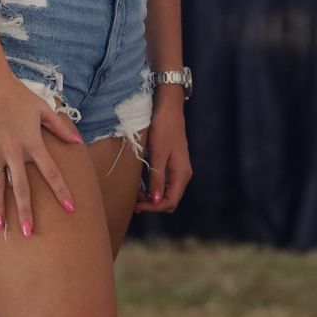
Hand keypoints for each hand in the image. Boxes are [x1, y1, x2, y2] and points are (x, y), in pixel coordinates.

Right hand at [0, 72, 83, 236]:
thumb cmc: (18, 94)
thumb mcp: (43, 109)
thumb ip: (59, 127)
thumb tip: (77, 141)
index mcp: (33, 143)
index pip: (52, 172)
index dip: (61, 190)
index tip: (71, 208)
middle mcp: (14, 151)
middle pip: (22, 187)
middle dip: (25, 211)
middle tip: (27, 232)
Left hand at [136, 89, 191, 212]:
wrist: (168, 108)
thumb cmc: (163, 128)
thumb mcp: (158, 154)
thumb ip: (157, 178)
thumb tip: (155, 201)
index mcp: (181, 174)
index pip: (170, 202)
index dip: (153, 208)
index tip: (136, 205)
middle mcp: (182, 175)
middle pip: (170, 200)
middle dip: (152, 204)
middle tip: (134, 200)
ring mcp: (178, 170)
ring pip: (166, 193)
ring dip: (151, 197)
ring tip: (135, 193)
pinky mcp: (172, 164)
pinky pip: (164, 183)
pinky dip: (152, 188)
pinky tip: (141, 185)